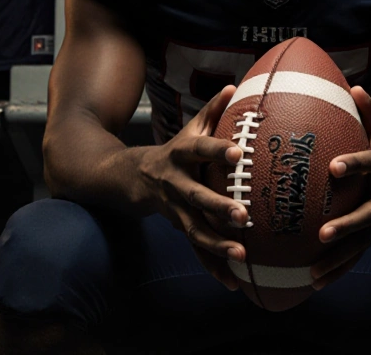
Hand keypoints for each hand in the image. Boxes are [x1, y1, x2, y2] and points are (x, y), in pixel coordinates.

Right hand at [138, 85, 250, 289]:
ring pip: (195, 229)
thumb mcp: (189, 129)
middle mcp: (175, 184)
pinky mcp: (178, 228)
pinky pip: (196, 250)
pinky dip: (213, 266)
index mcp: (180, 155)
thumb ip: (212, 111)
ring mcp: (174, 209)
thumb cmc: (173, 151)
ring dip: (217, 244)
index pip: (200, 149)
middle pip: (197, 196)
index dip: (218, 150)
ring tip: (242, 256)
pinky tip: (233, 283)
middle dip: (219, 207)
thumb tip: (235, 86)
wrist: (127, 178)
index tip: (238, 152)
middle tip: (243, 215)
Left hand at [310, 86, 370, 290]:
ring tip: (314, 270)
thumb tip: (351, 85)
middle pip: (369, 214)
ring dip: (339, 258)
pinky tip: (315, 283)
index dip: (355, 164)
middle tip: (323, 233)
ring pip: (363, 242)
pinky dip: (338, 269)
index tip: (333, 167)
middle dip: (347, 225)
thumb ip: (368, 111)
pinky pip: (358, 255)